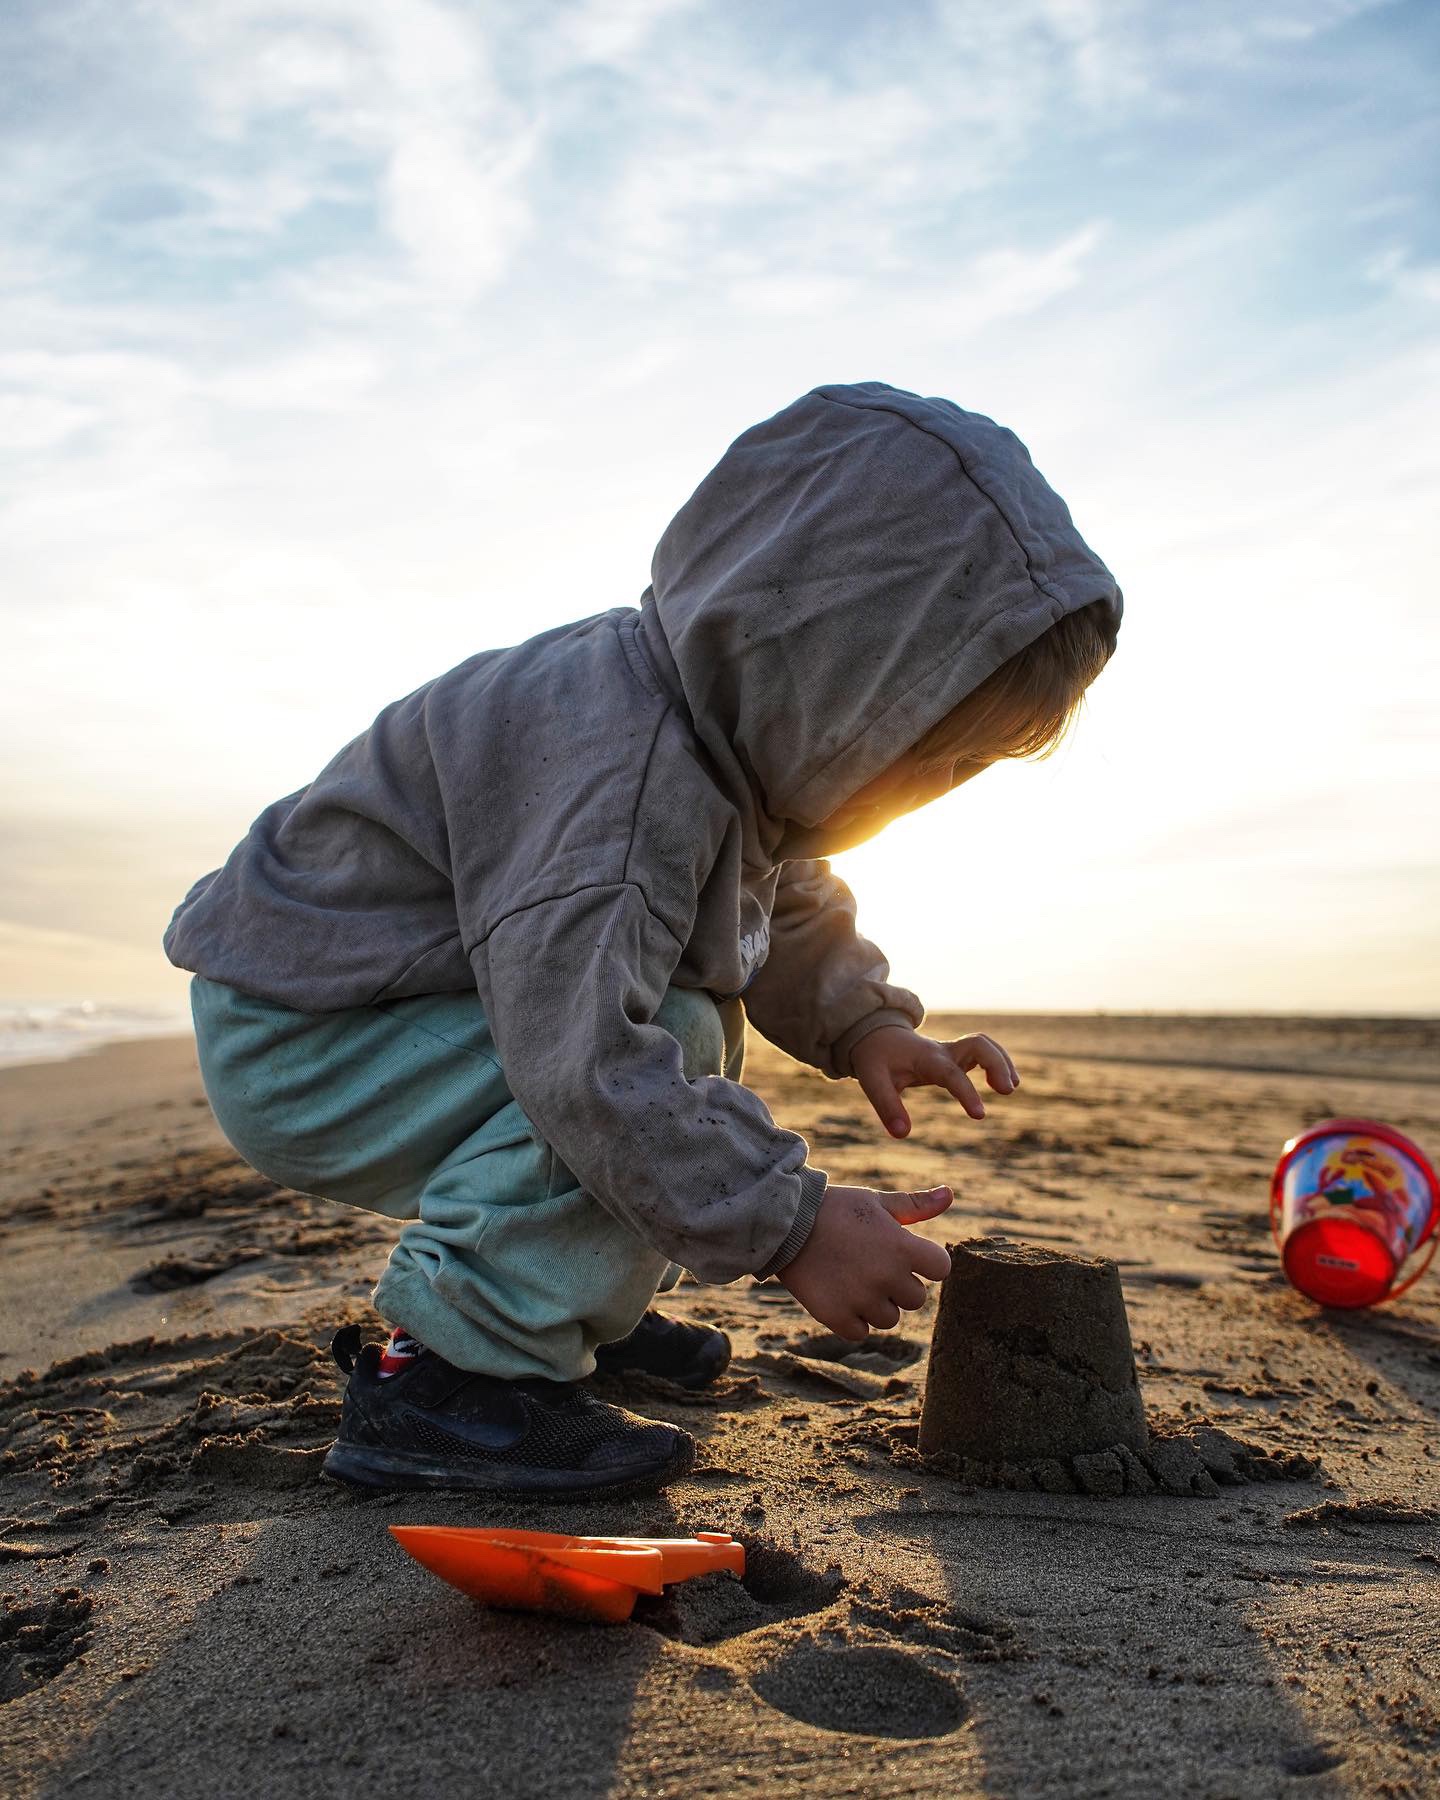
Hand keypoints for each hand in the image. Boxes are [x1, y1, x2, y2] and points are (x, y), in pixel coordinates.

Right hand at [779, 1183, 952, 1339]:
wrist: (784, 1223)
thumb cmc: (836, 1209)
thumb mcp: (876, 1202)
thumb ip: (915, 1205)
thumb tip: (950, 1194)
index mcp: (903, 1248)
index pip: (941, 1269)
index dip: (926, 1262)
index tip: (906, 1255)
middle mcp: (887, 1277)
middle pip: (915, 1298)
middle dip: (899, 1285)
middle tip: (871, 1264)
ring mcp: (862, 1300)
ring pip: (889, 1318)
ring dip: (876, 1304)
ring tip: (852, 1278)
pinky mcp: (837, 1317)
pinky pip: (861, 1332)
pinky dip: (852, 1320)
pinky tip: (839, 1294)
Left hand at [850, 1026, 1018, 1138]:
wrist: (875, 1036)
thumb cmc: (875, 1059)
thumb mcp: (872, 1080)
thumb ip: (887, 1107)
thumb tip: (902, 1134)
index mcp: (924, 1059)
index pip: (950, 1073)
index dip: (966, 1092)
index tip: (980, 1116)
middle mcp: (942, 1051)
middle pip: (978, 1045)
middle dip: (996, 1063)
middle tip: (1007, 1090)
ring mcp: (951, 1050)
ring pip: (984, 1044)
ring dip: (1002, 1062)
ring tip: (1009, 1089)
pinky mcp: (955, 1055)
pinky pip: (983, 1051)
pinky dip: (998, 1062)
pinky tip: (1004, 1083)